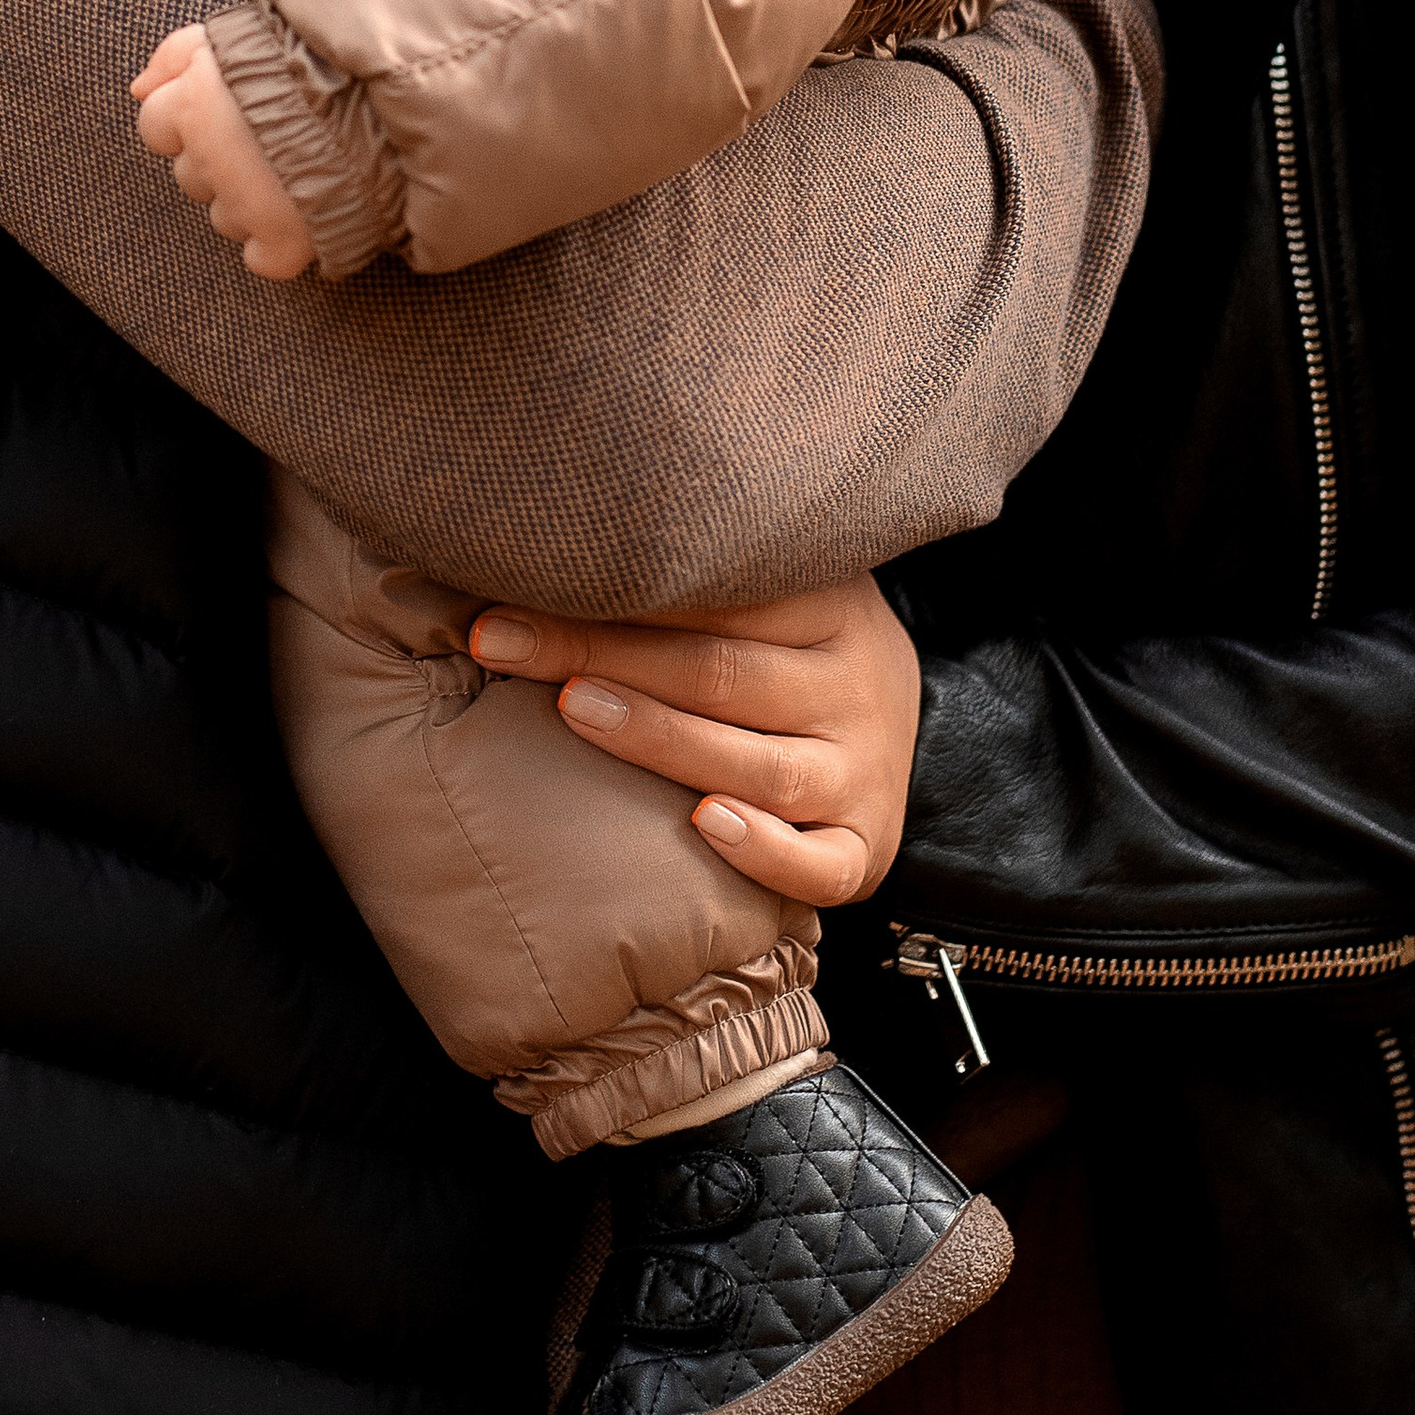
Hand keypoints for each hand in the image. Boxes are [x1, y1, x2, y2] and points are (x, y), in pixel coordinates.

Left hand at [130, 23, 316, 279]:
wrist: (391, 89)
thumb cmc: (319, 51)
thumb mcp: (243, 27)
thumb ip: (180, 51)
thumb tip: (137, 88)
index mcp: (195, 101)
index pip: (156, 125)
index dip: (191, 120)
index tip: (232, 112)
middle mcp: (210, 156)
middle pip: (192, 173)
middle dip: (224, 159)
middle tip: (276, 136)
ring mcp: (244, 203)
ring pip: (225, 215)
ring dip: (252, 199)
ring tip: (302, 167)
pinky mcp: (283, 242)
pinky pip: (262, 258)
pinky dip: (282, 244)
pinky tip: (309, 211)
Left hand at [465, 577, 920, 907]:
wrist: (911, 725)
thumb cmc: (798, 651)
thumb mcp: (775, 592)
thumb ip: (692, 578)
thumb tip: (542, 550)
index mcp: (831, 605)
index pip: (716, 596)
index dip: (612, 592)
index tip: (508, 587)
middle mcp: (852, 686)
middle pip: (721, 672)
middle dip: (603, 654)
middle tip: (503, 642)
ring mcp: (863, 772)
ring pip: (764, 764)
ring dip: (663, 738)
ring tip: (576, 709)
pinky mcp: (866, 849)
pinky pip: (820, 863)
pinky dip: (766, 850)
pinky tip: (706, 825)